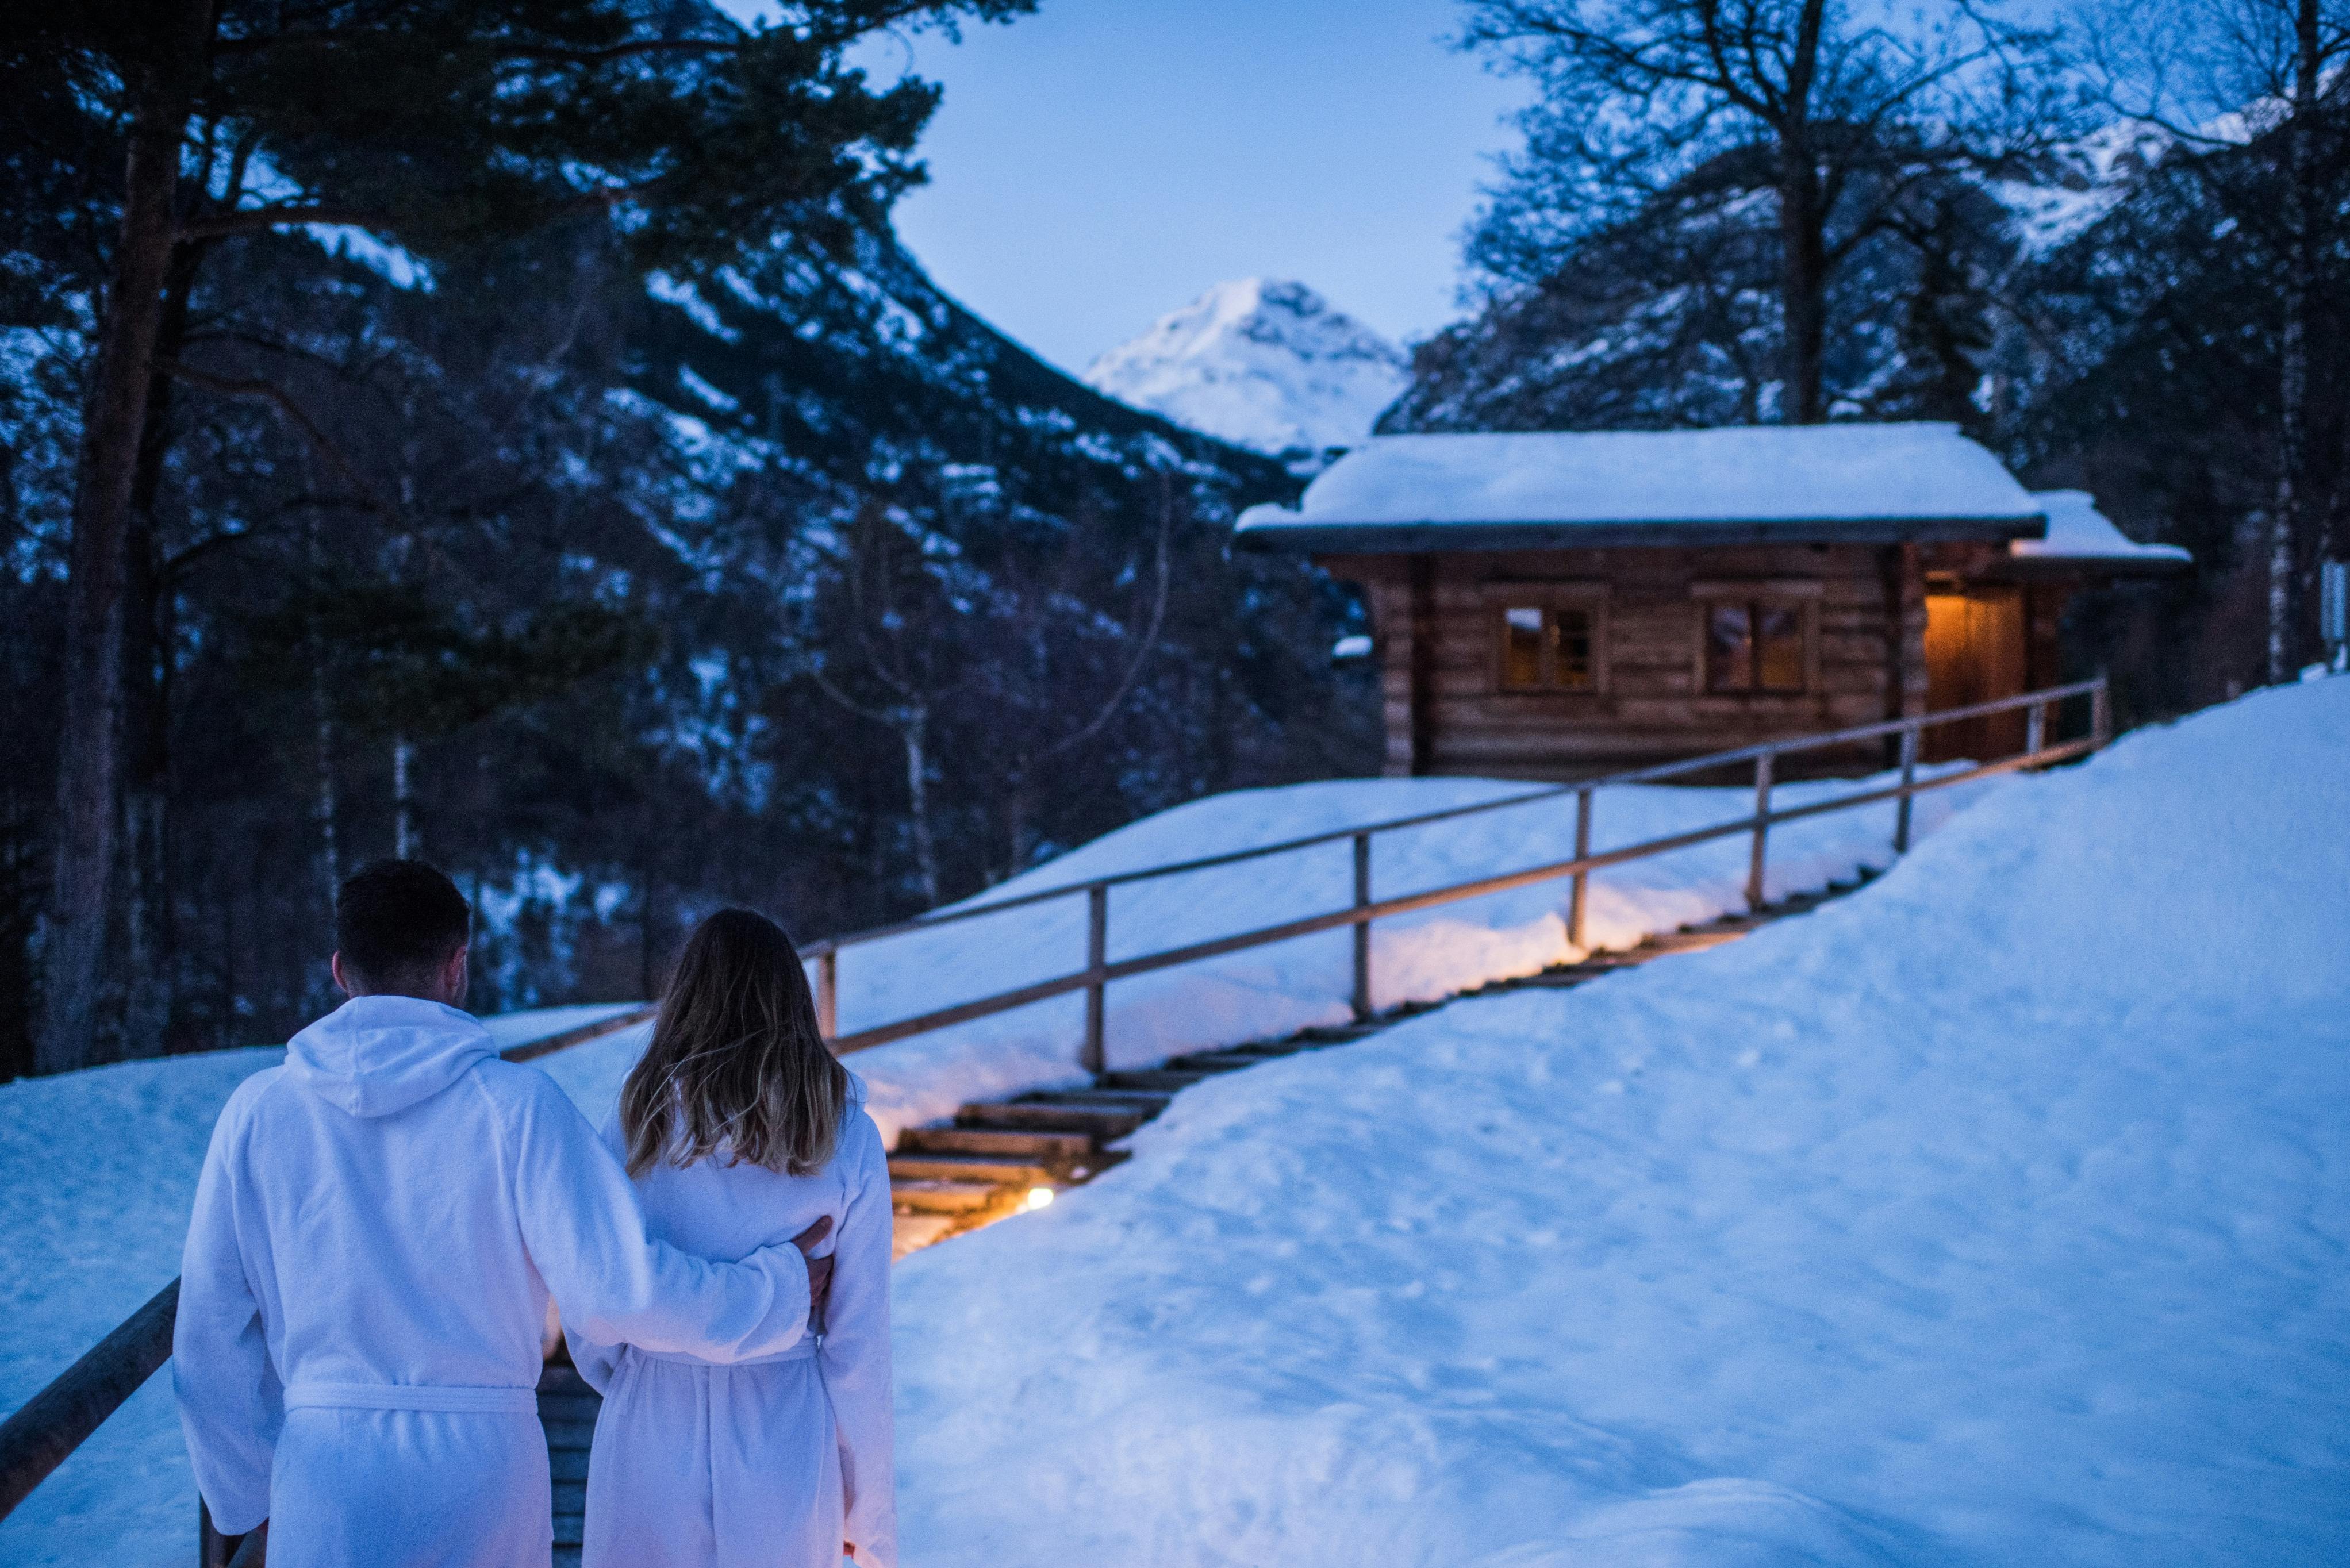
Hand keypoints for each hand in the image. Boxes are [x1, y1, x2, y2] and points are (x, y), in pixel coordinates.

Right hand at [791, 1215, 833, 1331]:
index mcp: (818, 1272)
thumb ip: (814, 1234)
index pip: (829, 1263)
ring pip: (819, 1292)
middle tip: (820, 1265)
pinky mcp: (798, 1310)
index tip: (824, 1254)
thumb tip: (829, 1219)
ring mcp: (807, 1301)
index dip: (827, 1257)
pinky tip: (801, 1297)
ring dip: (818, 1286)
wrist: (762, 1294)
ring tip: (812, 1280)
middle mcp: (816, 1288)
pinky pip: (809, 1304)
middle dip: (824, 1272)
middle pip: (826, 1278)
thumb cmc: (780, 1267)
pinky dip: (808, 1298)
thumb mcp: (797, 1247)